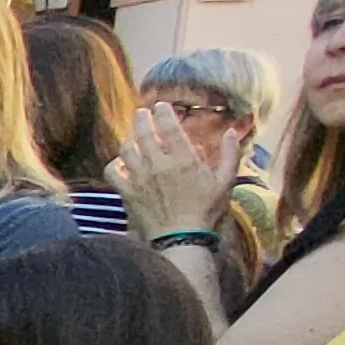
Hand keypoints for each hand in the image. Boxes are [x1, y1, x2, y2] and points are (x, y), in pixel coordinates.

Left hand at [109, 103, 241, 241]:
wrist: (181, 238)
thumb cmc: (206, 210)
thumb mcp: (225, 182)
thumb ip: (230, 154)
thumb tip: (232, 132)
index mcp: (183, 159)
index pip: (169, 126)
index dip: (162, 112)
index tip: (160, 106)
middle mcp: (158, 164)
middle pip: (144, 133)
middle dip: (141, 119)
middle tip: (142, 113)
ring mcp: (140, 178)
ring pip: (127, 149)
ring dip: (129, 138)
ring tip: (133, 135)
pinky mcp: (127, 192)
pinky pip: (112, 171)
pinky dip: (114, 163)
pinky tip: (120, 162)